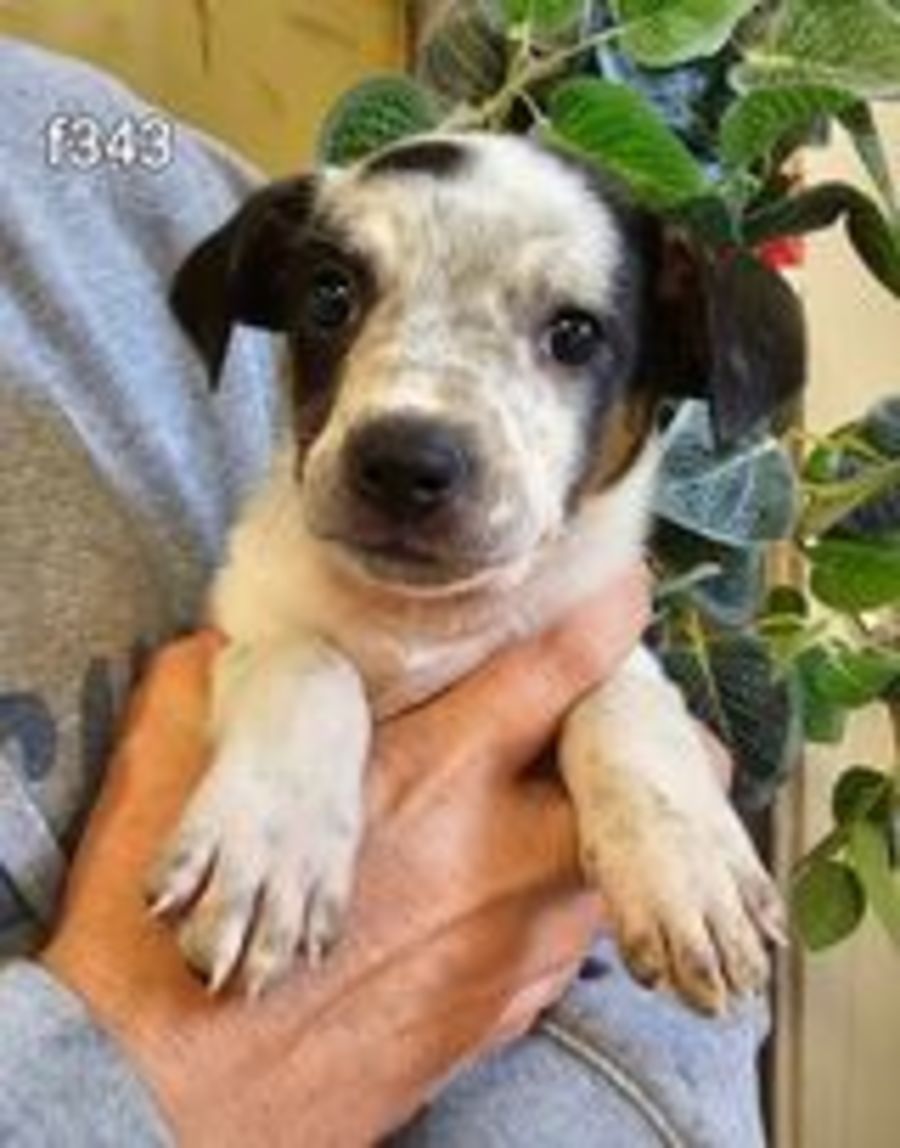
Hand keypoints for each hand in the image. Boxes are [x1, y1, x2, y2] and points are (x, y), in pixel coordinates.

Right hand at [43, 567, 649, 1145]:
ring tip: (554, 803)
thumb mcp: (174, 773)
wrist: (170, 1097)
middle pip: (639, 778)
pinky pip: (567, 943)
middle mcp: (499, 855)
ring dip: (601, 824)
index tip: (624, 592)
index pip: (557, 668)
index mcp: (432, 773)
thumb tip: (221, 647)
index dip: (608, 614)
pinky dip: (554, 902)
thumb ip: (211, 686)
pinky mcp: (503, 1013)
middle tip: (615, 717)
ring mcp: (513, 945)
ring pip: (615, 866)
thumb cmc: (174, 935)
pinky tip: (499, 895)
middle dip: (652, 737)